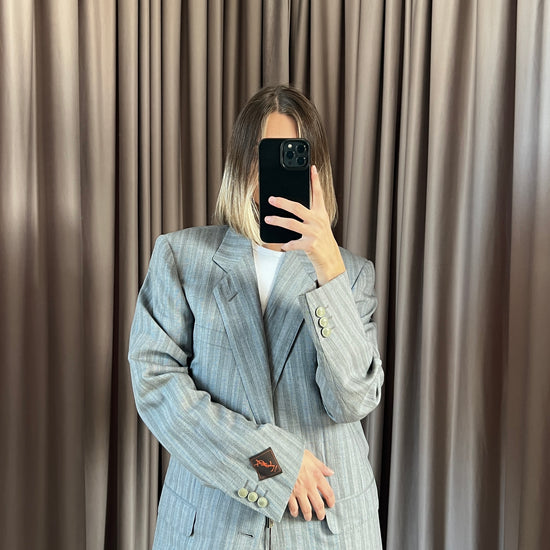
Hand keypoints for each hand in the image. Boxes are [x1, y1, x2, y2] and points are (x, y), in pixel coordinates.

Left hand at [264, 165, 345, 285]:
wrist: (330, 259)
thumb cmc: (322, 241)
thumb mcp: (319, 225)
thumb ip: (309, 215)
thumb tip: (290, 206)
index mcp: (321, 214)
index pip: (318, 194)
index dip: (315, 180)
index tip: (312, 168)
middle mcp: (318, 221)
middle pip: (297, 207)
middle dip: (282, 202)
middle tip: (271, 199)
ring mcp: (314, 233)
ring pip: (291, 224)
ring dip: (277, 221)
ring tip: (268, 219)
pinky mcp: (310, 245)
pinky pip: (293, 243)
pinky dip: (286, 245)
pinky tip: (282, 245)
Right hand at [288, 449, 334, 520]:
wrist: (279, 455)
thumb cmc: (294, 454)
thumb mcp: (310, 456)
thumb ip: (321, 466)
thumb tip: (330, 472)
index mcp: (316, 476)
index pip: (328, 492)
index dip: (331, 501)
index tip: (331, 504)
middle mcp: (309, 485)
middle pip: (319, 505)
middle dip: (321, 513)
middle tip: (321, 516)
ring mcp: (298, 491)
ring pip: (307, 509)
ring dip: (308, 515)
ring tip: (308, 517)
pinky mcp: (288, 493)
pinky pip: (293, 507)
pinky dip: (294, 512)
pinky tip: (295, 512)